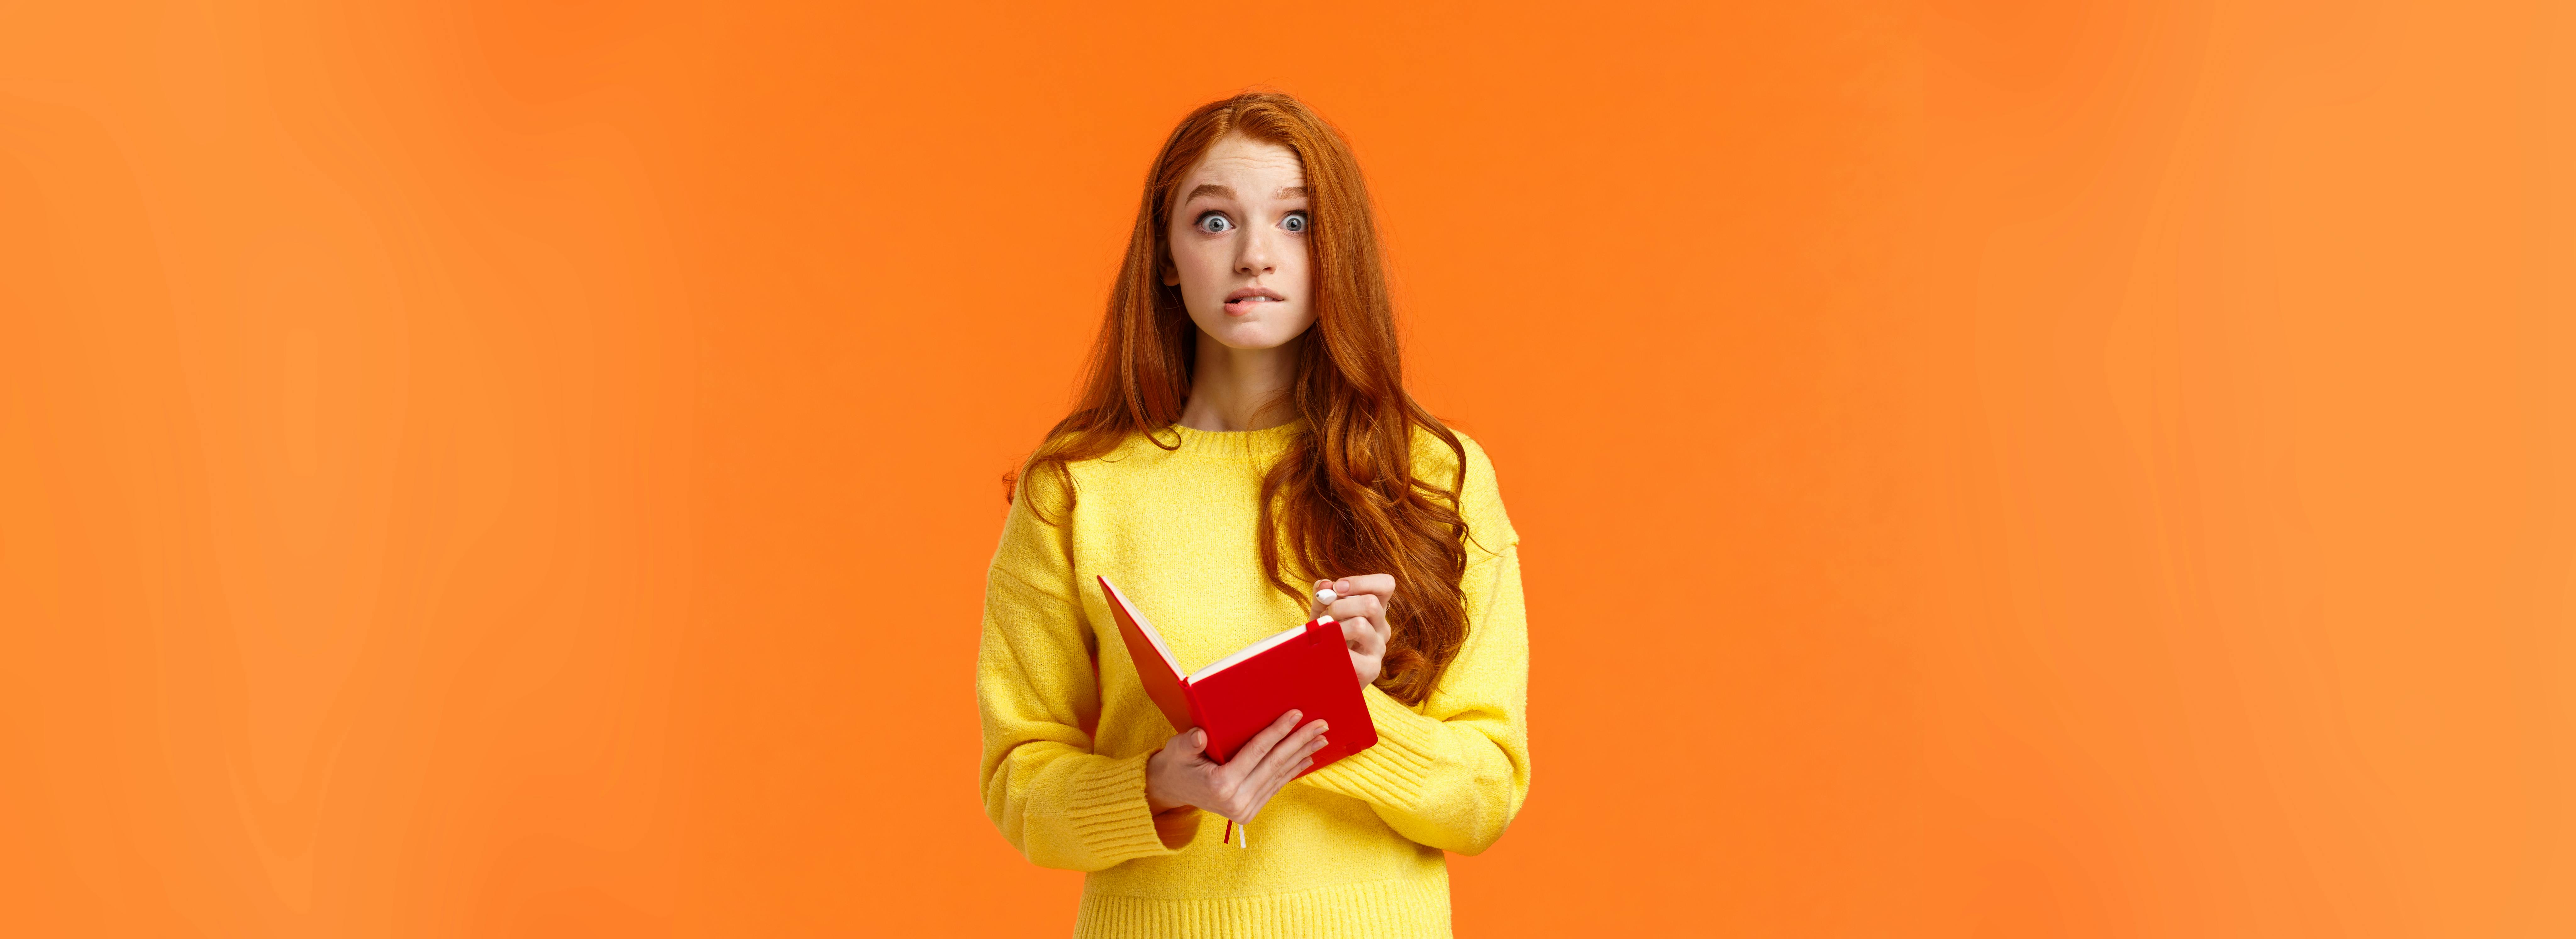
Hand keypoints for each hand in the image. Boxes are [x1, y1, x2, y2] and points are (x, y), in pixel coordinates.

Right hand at [1144, 710, 1329, 822]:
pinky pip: (1276, 787)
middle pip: (1275, 764)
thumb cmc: (1176, 764)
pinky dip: (1292, 771)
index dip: (1278, 731)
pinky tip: (1306, 758)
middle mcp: (1236, 801)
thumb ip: (1188, 743)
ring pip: (1279, 776)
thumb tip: (1200, 735)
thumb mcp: (1177, 750)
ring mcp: (1244, 809)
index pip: (1257, 752)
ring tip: (1321, 739)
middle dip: (1300, 742)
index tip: (1297, 714)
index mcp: (1221, 785)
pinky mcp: (1249, 811)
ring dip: (1302, 755)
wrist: (1170, 790)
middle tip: (1321, 725)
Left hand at [1312, 574, 1394, 687]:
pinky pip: (1351, 653)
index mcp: (1376, 610)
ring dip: (1334, 626)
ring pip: (1360, 625)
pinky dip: (1332, 648)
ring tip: (1323, 635)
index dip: (1362, 581)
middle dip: (1340, 605)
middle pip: (1370, 603)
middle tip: (1325, 616)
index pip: (1386, 585)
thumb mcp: (1323, 612)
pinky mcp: (1371, 669)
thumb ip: (1323, 595)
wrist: (1324, 673)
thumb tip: (1324, 585)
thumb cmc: (1326, 638)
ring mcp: (1378, 649)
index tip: (1337, 587)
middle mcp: (1382, 628)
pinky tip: (1324, 650)